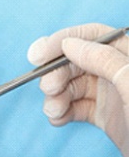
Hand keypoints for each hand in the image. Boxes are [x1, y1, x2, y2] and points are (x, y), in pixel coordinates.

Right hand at [28, 23, 128, 156]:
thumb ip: (105, 60)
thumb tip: (70, 44)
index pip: (94, 36)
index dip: (63, 41)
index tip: (37, 55)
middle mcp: (122, 73)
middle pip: (79, 61)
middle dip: (57, 74)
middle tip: (47, 89)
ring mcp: (114, 95)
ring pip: (75, 86)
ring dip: (56, 96)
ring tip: (52, 111)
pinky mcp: (107, 117)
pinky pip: (77, 108)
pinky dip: (63, 112)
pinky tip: (57, 120)